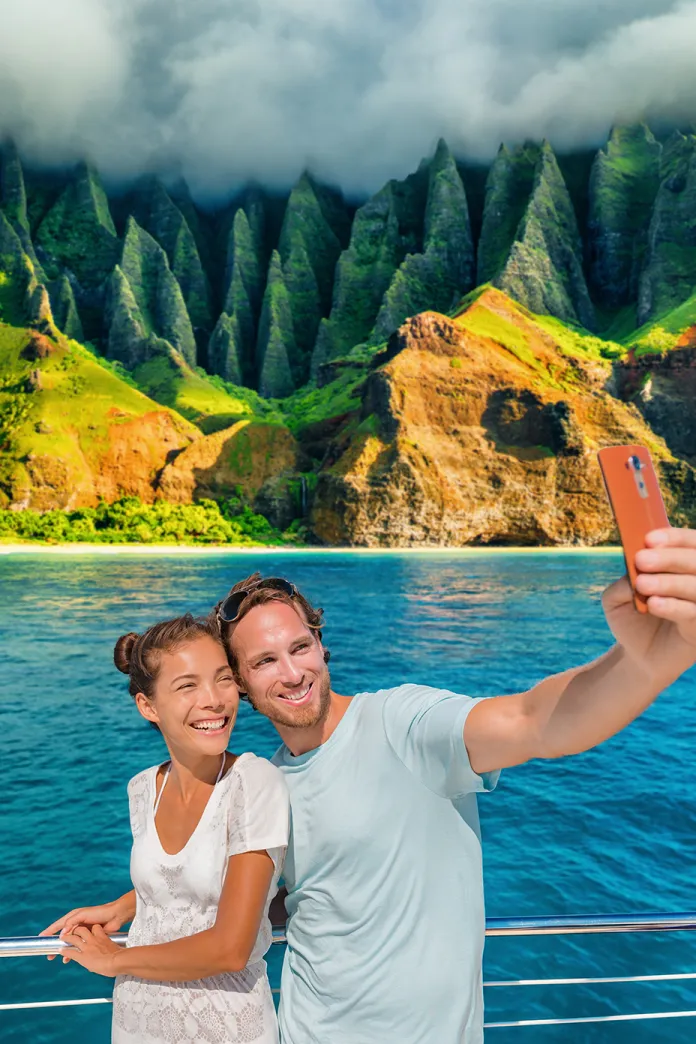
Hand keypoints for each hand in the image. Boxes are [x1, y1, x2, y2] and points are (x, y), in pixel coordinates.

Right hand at [40, 899, 128, 962]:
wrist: (116, 916)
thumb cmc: (100, 913)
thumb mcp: (83, 915)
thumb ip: (71, 922)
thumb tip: (62, 933)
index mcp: (74, 917)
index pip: (58, 925)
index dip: (49, 931)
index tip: (41, 938)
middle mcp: (77, 923)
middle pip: (62, 935)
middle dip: (55, 945)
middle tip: (49, 954)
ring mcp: (83, 931)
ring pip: (70, 942)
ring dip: (65, 950)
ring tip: (59, 959)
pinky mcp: (90, 937)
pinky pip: (78, 946)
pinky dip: (74, 952)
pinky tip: (71, 958)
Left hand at [60, 924, 121, 976]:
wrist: (117, 961)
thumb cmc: (119, 956)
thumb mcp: (114, 947)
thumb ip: (109, 946)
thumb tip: (111, 951)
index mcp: (102, 936)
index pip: (94, 928)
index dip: (90, 928)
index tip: (87, 930)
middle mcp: (93, 939)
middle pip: (81, 929)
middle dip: (75, 930)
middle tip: (71, 931)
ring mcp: (87, 947)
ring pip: (74, 938)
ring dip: (67, 938)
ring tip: (62, 938)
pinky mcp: (82, 956)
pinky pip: (71, 952)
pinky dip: (65, 951)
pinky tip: (60, 951)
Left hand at [603, 528, 695, 682]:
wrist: (637, 657)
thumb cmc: (631, 620)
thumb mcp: (617, 598)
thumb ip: (624, 582)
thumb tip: (634, 571)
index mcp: (683, 568)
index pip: (691, 543)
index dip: (675, 538)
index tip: (649, 539)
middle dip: (670, 557)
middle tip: (642, 559)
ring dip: (670, 582)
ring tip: (643, 584)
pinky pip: (694, 614)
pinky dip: (675, 606)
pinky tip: (654, 604)